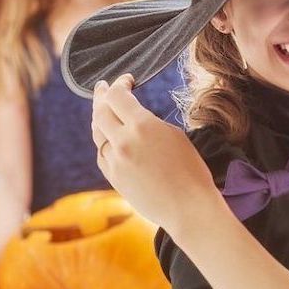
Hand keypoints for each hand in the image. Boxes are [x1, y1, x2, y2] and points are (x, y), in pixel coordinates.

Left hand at [92, 75, 216, 231]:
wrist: (188, 208)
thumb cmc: (191, 170)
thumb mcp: (175, 135)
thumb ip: (149, 122)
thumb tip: (134, 117)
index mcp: (143, 126)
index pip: (118, 96)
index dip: (120, 84)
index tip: (127, 80)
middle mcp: (123, 142)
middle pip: (100, 111)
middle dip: (101, 95)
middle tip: (103, 87)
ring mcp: (115, 161)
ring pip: (97, 132)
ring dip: (100, 118)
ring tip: (103, 109)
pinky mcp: (113, 177)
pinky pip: (102, 152)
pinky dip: (104, 141)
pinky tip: (108, 136)